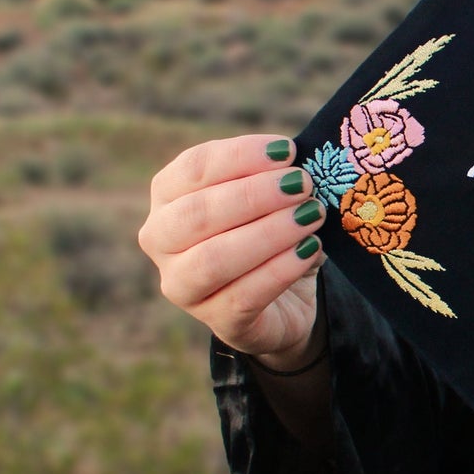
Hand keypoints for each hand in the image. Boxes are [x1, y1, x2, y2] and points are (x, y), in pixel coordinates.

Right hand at [138, 135, 327, 364]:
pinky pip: (245, 296)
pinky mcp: (218, 321)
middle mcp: (162, 241)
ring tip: (311, 215)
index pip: (192, 168)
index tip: (287, 151)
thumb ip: (276, 178)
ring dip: (268, 233)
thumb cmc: (271, 235)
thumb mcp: (271, 201)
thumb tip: (302, 164)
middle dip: (253, 195)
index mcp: (169, 197)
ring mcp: (183, 286)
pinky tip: (310, 250)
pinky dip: (280, 269)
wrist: (285, 301)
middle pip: (195, 214)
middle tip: (302, 184)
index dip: (240, 156)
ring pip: (213, 259)